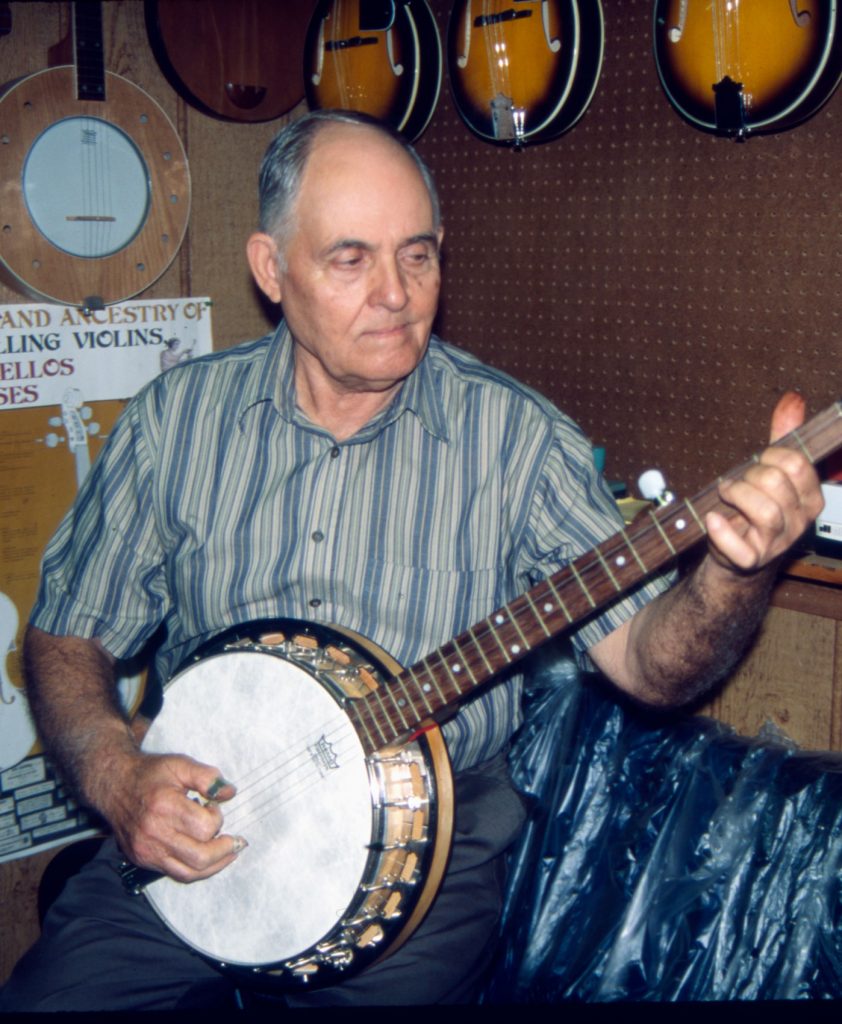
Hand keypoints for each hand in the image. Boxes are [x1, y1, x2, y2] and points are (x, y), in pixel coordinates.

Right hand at [104, 749, 245, 882]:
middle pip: (199, 857)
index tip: (213, 807)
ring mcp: (146, 851)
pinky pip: (174, 873)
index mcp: (165, 807)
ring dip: (214, 866)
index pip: (204, 827)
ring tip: (228, 854)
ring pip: (188, 873)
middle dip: (224, 850)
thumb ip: (207, 777)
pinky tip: (206, 859)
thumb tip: (229, 792)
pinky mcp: (142, 859)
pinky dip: (195, 869)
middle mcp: (153, 834)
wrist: (114, 785)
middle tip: (236, 842)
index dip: (216, 819)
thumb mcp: (180, 764)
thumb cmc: (150, 774)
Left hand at [706, 392, 824, 572]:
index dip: (770, 457)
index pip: (798, 466)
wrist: (738, 555)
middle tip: (735, 483)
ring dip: (736, 496)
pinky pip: (741, 547)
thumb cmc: (753, 509)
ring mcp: (777, 544)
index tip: (757, 462)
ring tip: (725, 496)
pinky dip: (721, 531)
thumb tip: (793, 400)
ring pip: (765, 512)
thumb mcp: (770, 471)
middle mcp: (799, 522)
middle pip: (778, 484)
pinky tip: (712, 520)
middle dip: (749, 476)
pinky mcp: (752, 560)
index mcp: (810, 498)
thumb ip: (782, 437)